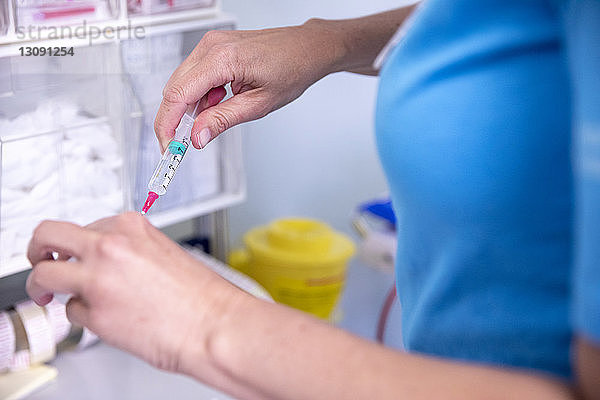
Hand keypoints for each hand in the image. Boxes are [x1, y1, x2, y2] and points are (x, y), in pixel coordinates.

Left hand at [26, 212, 239, 372]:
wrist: (215, 325)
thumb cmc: (201, 296)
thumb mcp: (164, 253)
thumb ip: (131, 250)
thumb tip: (103, 260)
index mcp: (130, 226)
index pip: (86, 226)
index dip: (79, 244)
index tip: (74, 253)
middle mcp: (109, 247)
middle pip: (48, 235)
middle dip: (38, 249)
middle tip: (40, 260)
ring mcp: (98, 279)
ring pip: (44, 274)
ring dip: (43, 287)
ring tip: (49, 296)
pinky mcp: (95, 313)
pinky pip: (71, 311)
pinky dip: (82, 315)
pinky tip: (104, 317)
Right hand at [154, 23, 344, 150]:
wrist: (306, 49)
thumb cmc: (291, 69)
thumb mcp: (258, 105)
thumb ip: (222, 120)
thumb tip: (197, 136)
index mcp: (222, 58)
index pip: (177, 95)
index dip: (167, 125)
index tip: (168, 146)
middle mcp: (211, 46)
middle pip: (173, 88)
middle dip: (174, 119)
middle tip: (182, 144)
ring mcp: (211, 44)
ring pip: (182, 83)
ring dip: (190, 107)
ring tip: (215, 117)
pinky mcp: (214, 47)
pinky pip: (194, 75)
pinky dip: (200, 95)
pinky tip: (219, 101)